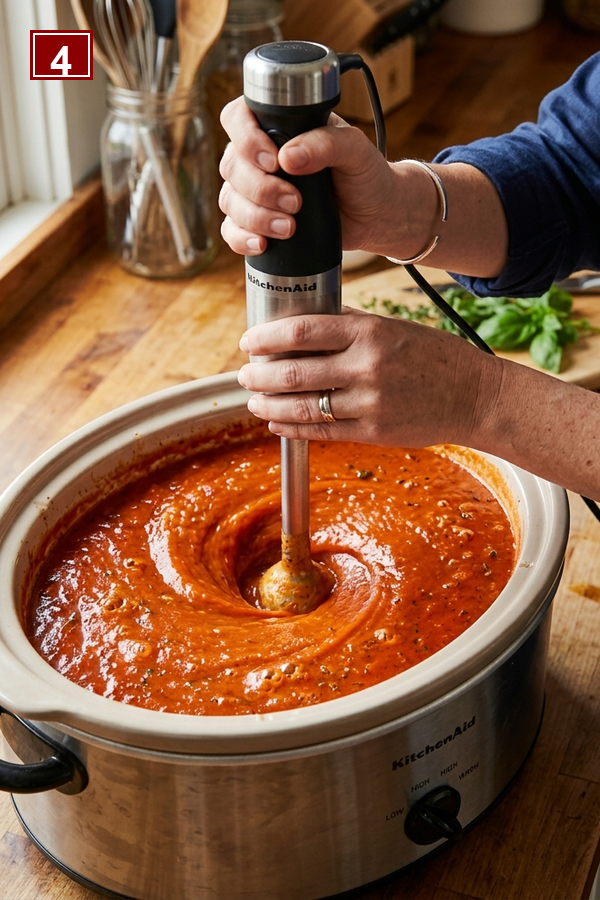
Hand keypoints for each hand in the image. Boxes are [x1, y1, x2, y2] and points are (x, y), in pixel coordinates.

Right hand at [218, 97, 415, 259]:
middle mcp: (258, 156)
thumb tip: (288, 157)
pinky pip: (231, 230)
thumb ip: (326, 143)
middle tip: (295, 201)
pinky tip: (262, 244)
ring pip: (230, 200)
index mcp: (277, 125)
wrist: (375, 215)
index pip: (238, 119)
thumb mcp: (355, 150)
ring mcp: (254, 190)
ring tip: (290, 227)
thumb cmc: (365, 175)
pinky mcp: (257, 222)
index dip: (246, 139)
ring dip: (256, 216)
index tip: (273, 161)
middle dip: (260, 188)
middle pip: (231, 166)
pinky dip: (241, 239)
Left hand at [237, 307, 502, 448]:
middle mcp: (366, 366)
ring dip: (270, 406)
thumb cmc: (433, 357)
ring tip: (254, 402)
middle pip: (295, 371)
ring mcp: (369, 403)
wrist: (474, 396)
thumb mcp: (393, 328)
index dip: (266, 338)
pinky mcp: (373, 433)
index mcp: (369, 332)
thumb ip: (349, 325)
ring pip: (303, 406)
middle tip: (244, 376)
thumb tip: (304, 321)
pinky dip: (292, 429)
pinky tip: (277, 424)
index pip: (302, 331)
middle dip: (260, 376)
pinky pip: (321, 433)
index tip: (248, 342)